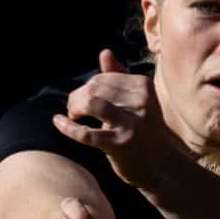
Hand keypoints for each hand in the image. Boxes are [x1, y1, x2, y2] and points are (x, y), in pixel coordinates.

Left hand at [54, 50, 182, 191]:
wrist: (161, 165)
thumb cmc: (144, 130)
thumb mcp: (137, 101)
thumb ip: (120, 76)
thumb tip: (105, 53)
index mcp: (143, 85)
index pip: (103, 77)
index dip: (87, 87)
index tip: (84, 100)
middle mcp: (140, 101)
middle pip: (94, 88)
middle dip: (77, 97)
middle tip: (74, 110)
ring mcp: (131, 123)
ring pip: (91, 104)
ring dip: (74, 107)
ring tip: (72, 116)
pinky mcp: (120, 144)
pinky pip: (86, 133)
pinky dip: (68, 127)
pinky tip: (58, 122)